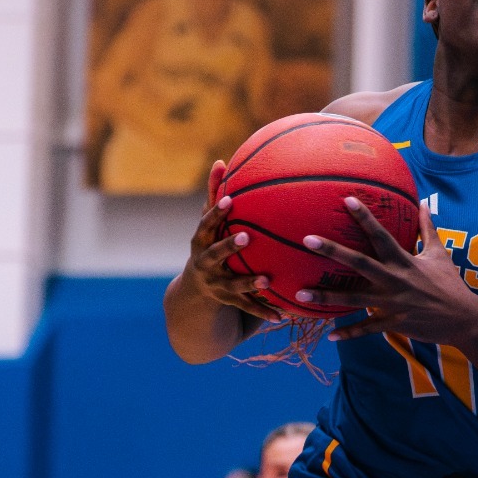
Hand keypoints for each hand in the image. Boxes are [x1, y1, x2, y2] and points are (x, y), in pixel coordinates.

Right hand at [179, 160, 283, 323]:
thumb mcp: (208, 223)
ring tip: (266, 280)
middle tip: (246, 237)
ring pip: (232, 285)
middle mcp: (205, 263)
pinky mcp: (229, 301)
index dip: (215, 213)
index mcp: (201, 241)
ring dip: (248, 282)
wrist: (195, 288)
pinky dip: (264, 312)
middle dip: (228, 246)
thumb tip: (221, 161)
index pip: (205, 225)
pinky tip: (282, 316)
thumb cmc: (208, 244)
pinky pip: (248, 307)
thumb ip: (213, 194)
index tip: (228, 200)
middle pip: (214, 254)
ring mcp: (216, 284)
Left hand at [315, 199, 477, 344]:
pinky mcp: (394, 323)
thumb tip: (423, 202)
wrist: (464, 319)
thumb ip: (428, 228)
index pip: (381, 235)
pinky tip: (329, 336)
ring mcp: (393, 304)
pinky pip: (367, 329)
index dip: (364, 217)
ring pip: (354, 299)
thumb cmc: (450, 284)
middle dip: (333, 251)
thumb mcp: (440, 253)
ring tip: (301, 293)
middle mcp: (395, 280)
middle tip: (307, 240)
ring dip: (326, 297)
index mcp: (405, 261)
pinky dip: (349, 333)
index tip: (346, 200)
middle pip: (360, 263)